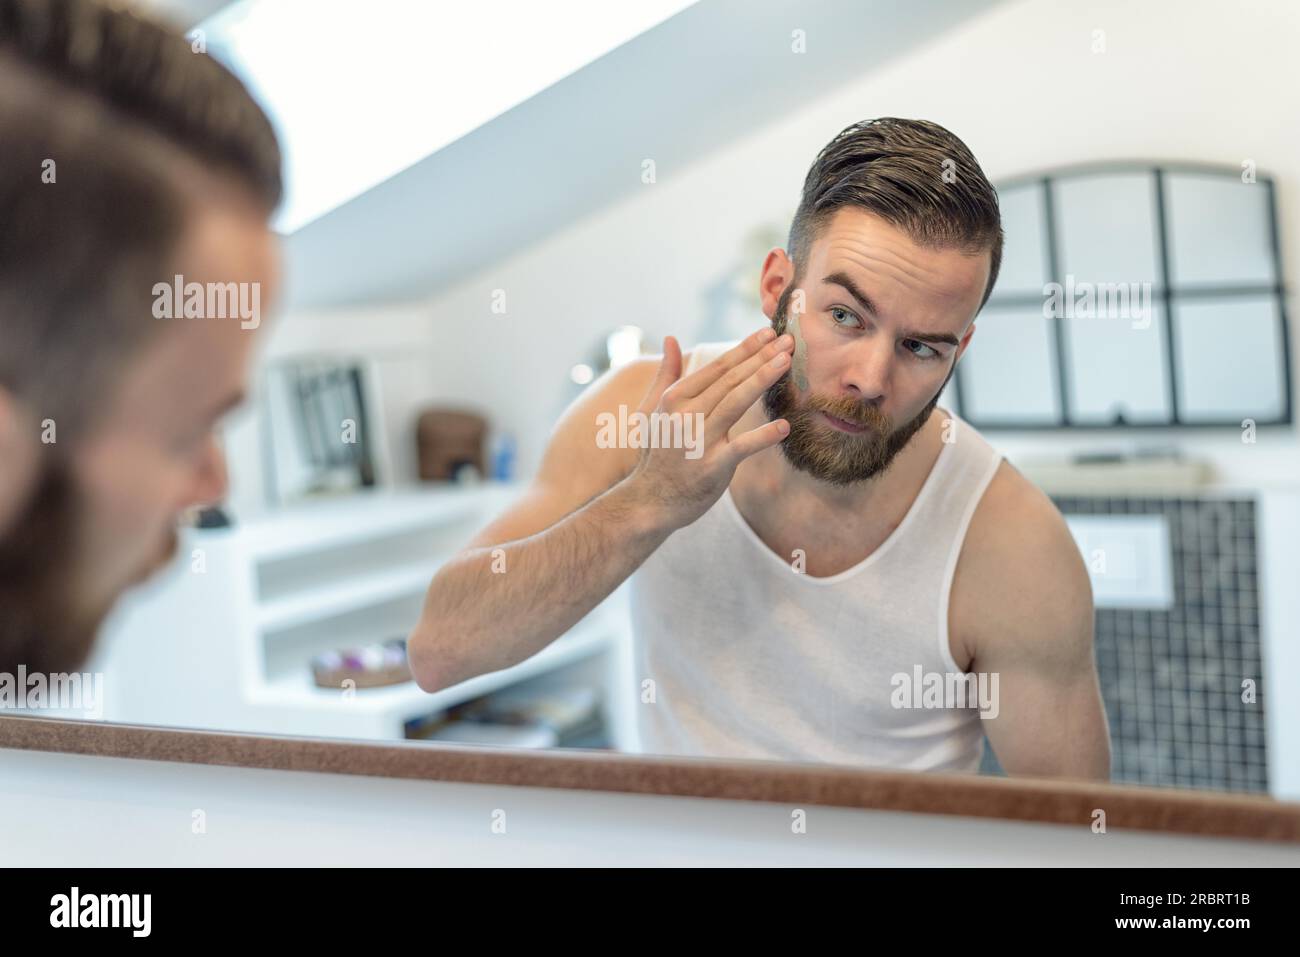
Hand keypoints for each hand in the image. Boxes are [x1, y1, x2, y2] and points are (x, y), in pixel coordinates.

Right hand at [625, 328, 793, 529]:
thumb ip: (665, 374)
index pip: (717, 368)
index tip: (767, 333)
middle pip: (730, 380)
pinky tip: (785, 426)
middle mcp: (685, 415)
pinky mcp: (712, 467)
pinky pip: (742, 448)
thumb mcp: (651, 410)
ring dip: (762, 380)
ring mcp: (699, 440)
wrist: (649, 501)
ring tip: (786, 362)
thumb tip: (670, 339)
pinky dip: (763, 437)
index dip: (745, 348)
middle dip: (761, 357)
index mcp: (675, 398)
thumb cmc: (655, 453)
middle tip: (788, 340)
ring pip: (736, 403)